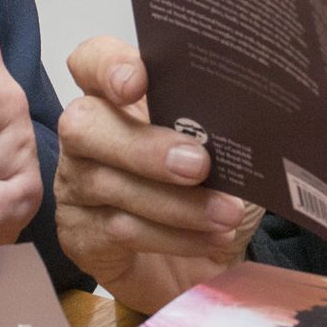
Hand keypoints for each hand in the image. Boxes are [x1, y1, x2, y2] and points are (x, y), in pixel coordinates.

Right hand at [53, 37, 261, 312]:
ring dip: (177, 203)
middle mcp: (88, 137)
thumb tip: (250, 118)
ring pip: (108, 185)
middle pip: (83, 125)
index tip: (138, 82)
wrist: (208, 265)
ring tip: (227, 214)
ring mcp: (76, 187)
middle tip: (199, 165)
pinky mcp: (81, 236)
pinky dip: (173, 236)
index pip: (90, 61)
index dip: (107, 65)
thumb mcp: (227, 151)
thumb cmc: (213, 193)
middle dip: (144, 146)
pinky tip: (212, 239)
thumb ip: (222, 126)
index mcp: (120, 99)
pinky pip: (119, 231)